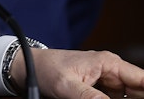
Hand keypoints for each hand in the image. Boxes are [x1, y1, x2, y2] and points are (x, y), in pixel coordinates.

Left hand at [10, 47, 143, 97]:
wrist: (27, 68)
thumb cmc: (45, 69)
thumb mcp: (68, 86)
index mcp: (108, 64)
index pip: (142, 80)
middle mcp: (111, 71)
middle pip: (137, 91)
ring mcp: (106, 82)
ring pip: (127, 97)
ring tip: (97, 98)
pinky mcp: (99, 90)